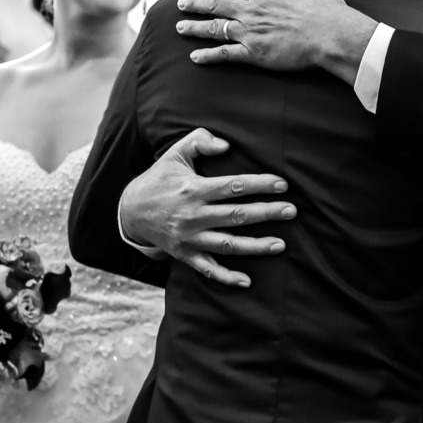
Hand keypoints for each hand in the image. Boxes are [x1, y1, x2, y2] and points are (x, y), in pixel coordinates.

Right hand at [121, 129, 295, 287]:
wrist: (130, 210)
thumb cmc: (159, 179)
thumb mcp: (175, 154)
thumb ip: (199, 141)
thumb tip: (226, 144)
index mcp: (194, 189)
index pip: (233, 186)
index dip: (259, 185)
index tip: (282, 185)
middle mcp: (193, 215)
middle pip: (236, 216)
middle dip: (266, 213)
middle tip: (292, 211)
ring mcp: (189, 238)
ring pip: (227, 245)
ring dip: (255, 246)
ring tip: (280, 245)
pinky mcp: (184, 255)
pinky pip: (207, 269)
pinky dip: (226, 277)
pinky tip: (246, 281)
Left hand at [176, 0, 376, 83]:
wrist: (331, 35)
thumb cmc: (325, 7)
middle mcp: (251, 10)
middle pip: (216, 4)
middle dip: (195, 4)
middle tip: (181, 4)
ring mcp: (249, 32)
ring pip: (214, 28)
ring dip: (194, 28)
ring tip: (179, 28)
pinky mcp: (254, 53)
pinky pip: (225, 54)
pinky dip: (208, 56)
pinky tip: (195, 58)